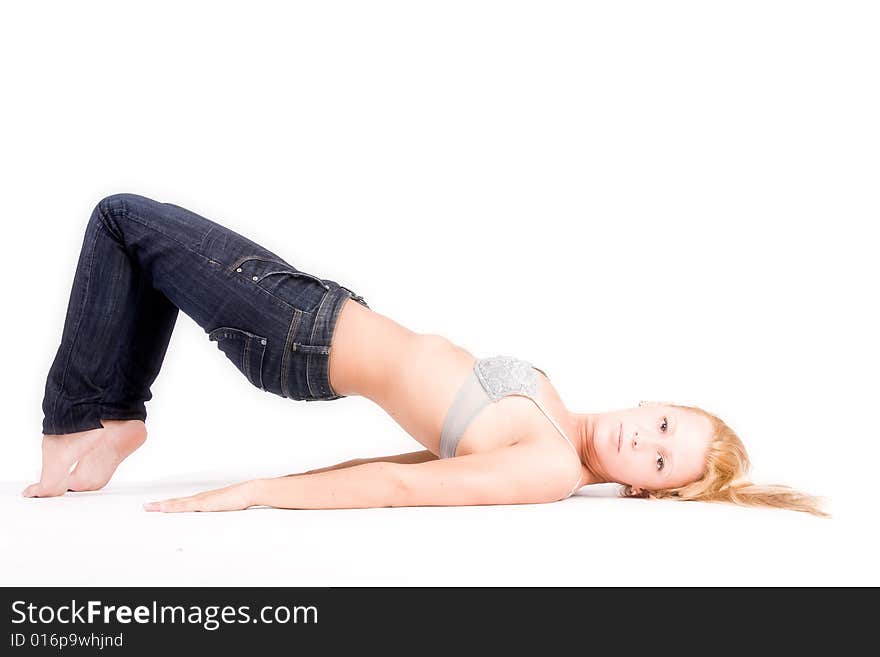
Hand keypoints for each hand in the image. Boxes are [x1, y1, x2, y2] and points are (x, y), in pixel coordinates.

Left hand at [143, 480, 257, 512]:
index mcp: (203, 500)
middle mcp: (199, 498)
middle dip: (160, 505)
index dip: (169, 505)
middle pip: (175, 502)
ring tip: (149, 507)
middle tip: (146, 506)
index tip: (158, 507)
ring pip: (177, 504)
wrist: (248, 491)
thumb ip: (218, 511)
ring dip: (163, 505)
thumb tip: (215, 515)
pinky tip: (164, 508)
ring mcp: (201, 500)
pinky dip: (173, 507)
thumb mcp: (226, 508)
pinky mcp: (204, 503)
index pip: (182, 503)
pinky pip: (185, 506)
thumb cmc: (239, 499)